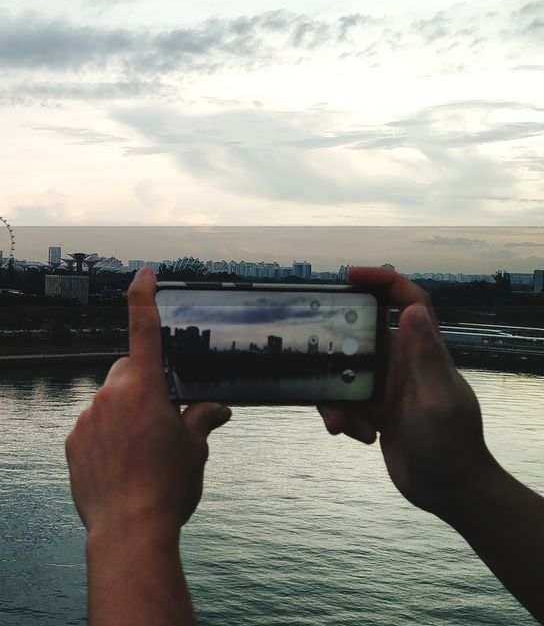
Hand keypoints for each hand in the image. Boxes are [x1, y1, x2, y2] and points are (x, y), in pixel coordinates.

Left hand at [66, 268, 232, 541]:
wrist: (127, 530)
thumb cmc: (168, 488)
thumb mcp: (194, 451)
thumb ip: (203, 420)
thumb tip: (217, 408)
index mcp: (144, 389)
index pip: (144, 330)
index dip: (144, 298)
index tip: (144, 274)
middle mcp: (110, 395)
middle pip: (128, 373)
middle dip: (144, 384)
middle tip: (163, 418)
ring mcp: (87, 418)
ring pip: (109, 402)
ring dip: (125, 415)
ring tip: (143, 455)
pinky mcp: (73, 442)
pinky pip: (93, 428)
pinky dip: (107, 438)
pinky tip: (122, 467)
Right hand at [318, 267, 499, 523]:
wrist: (450, 490)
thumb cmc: (451, 447)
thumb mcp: (437, 401)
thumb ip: (425, 356)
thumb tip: (410, 309)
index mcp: (424, 354)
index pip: (409, 301)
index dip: (383, 281)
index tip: (350, 275)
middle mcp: (404, 365)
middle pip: (361, 337)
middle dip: (336, 351)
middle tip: (314, 356)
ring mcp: (388, 388)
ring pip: (345, 373)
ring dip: (336, 397)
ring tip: (344, 423)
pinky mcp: (376, 410)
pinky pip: (344, 401)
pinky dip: (341, 417)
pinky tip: (354, 435)